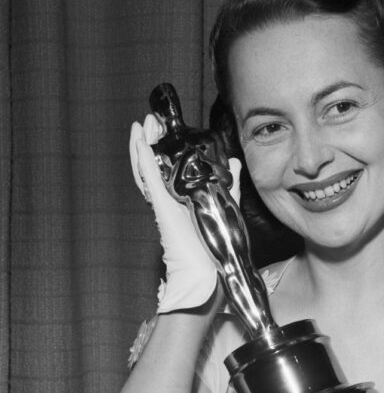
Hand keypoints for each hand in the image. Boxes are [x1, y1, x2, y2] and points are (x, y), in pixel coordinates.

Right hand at [129, 114, 241, 312]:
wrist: (208, 272)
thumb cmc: (216, 244)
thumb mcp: (225, 205)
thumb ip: (229, 184)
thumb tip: (235, 162)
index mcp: (182, 200)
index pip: (168, 170)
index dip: (165, 150)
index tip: (166, 129)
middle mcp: (169, 200)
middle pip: (155, 165)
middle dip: (152, 142)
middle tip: (151, 120)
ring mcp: (163, 203)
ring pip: (147, 169)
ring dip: (142, 145)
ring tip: (142, 124)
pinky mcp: (162, 206)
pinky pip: (150, 178)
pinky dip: (143, 158)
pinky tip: (139, 141)